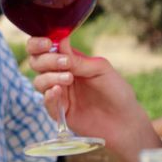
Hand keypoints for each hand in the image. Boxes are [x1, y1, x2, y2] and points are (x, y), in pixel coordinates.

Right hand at [27, 37, 159, 157]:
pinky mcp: (60, 112)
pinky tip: (58, 91)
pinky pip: (46, 103)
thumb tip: (59, 41)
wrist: (125, 120)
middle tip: (65, 63)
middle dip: (46, 60)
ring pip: (39, 82)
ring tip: (69, 79)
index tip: (47, 43)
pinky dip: (49, 96)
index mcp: (68, 60)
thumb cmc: (116, 90)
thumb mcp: (100, 69)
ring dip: (50, 77)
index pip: (43, 48)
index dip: (39, 44)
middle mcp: (60, 75)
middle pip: (36, 63)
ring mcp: (59, 94)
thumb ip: (78, 60)